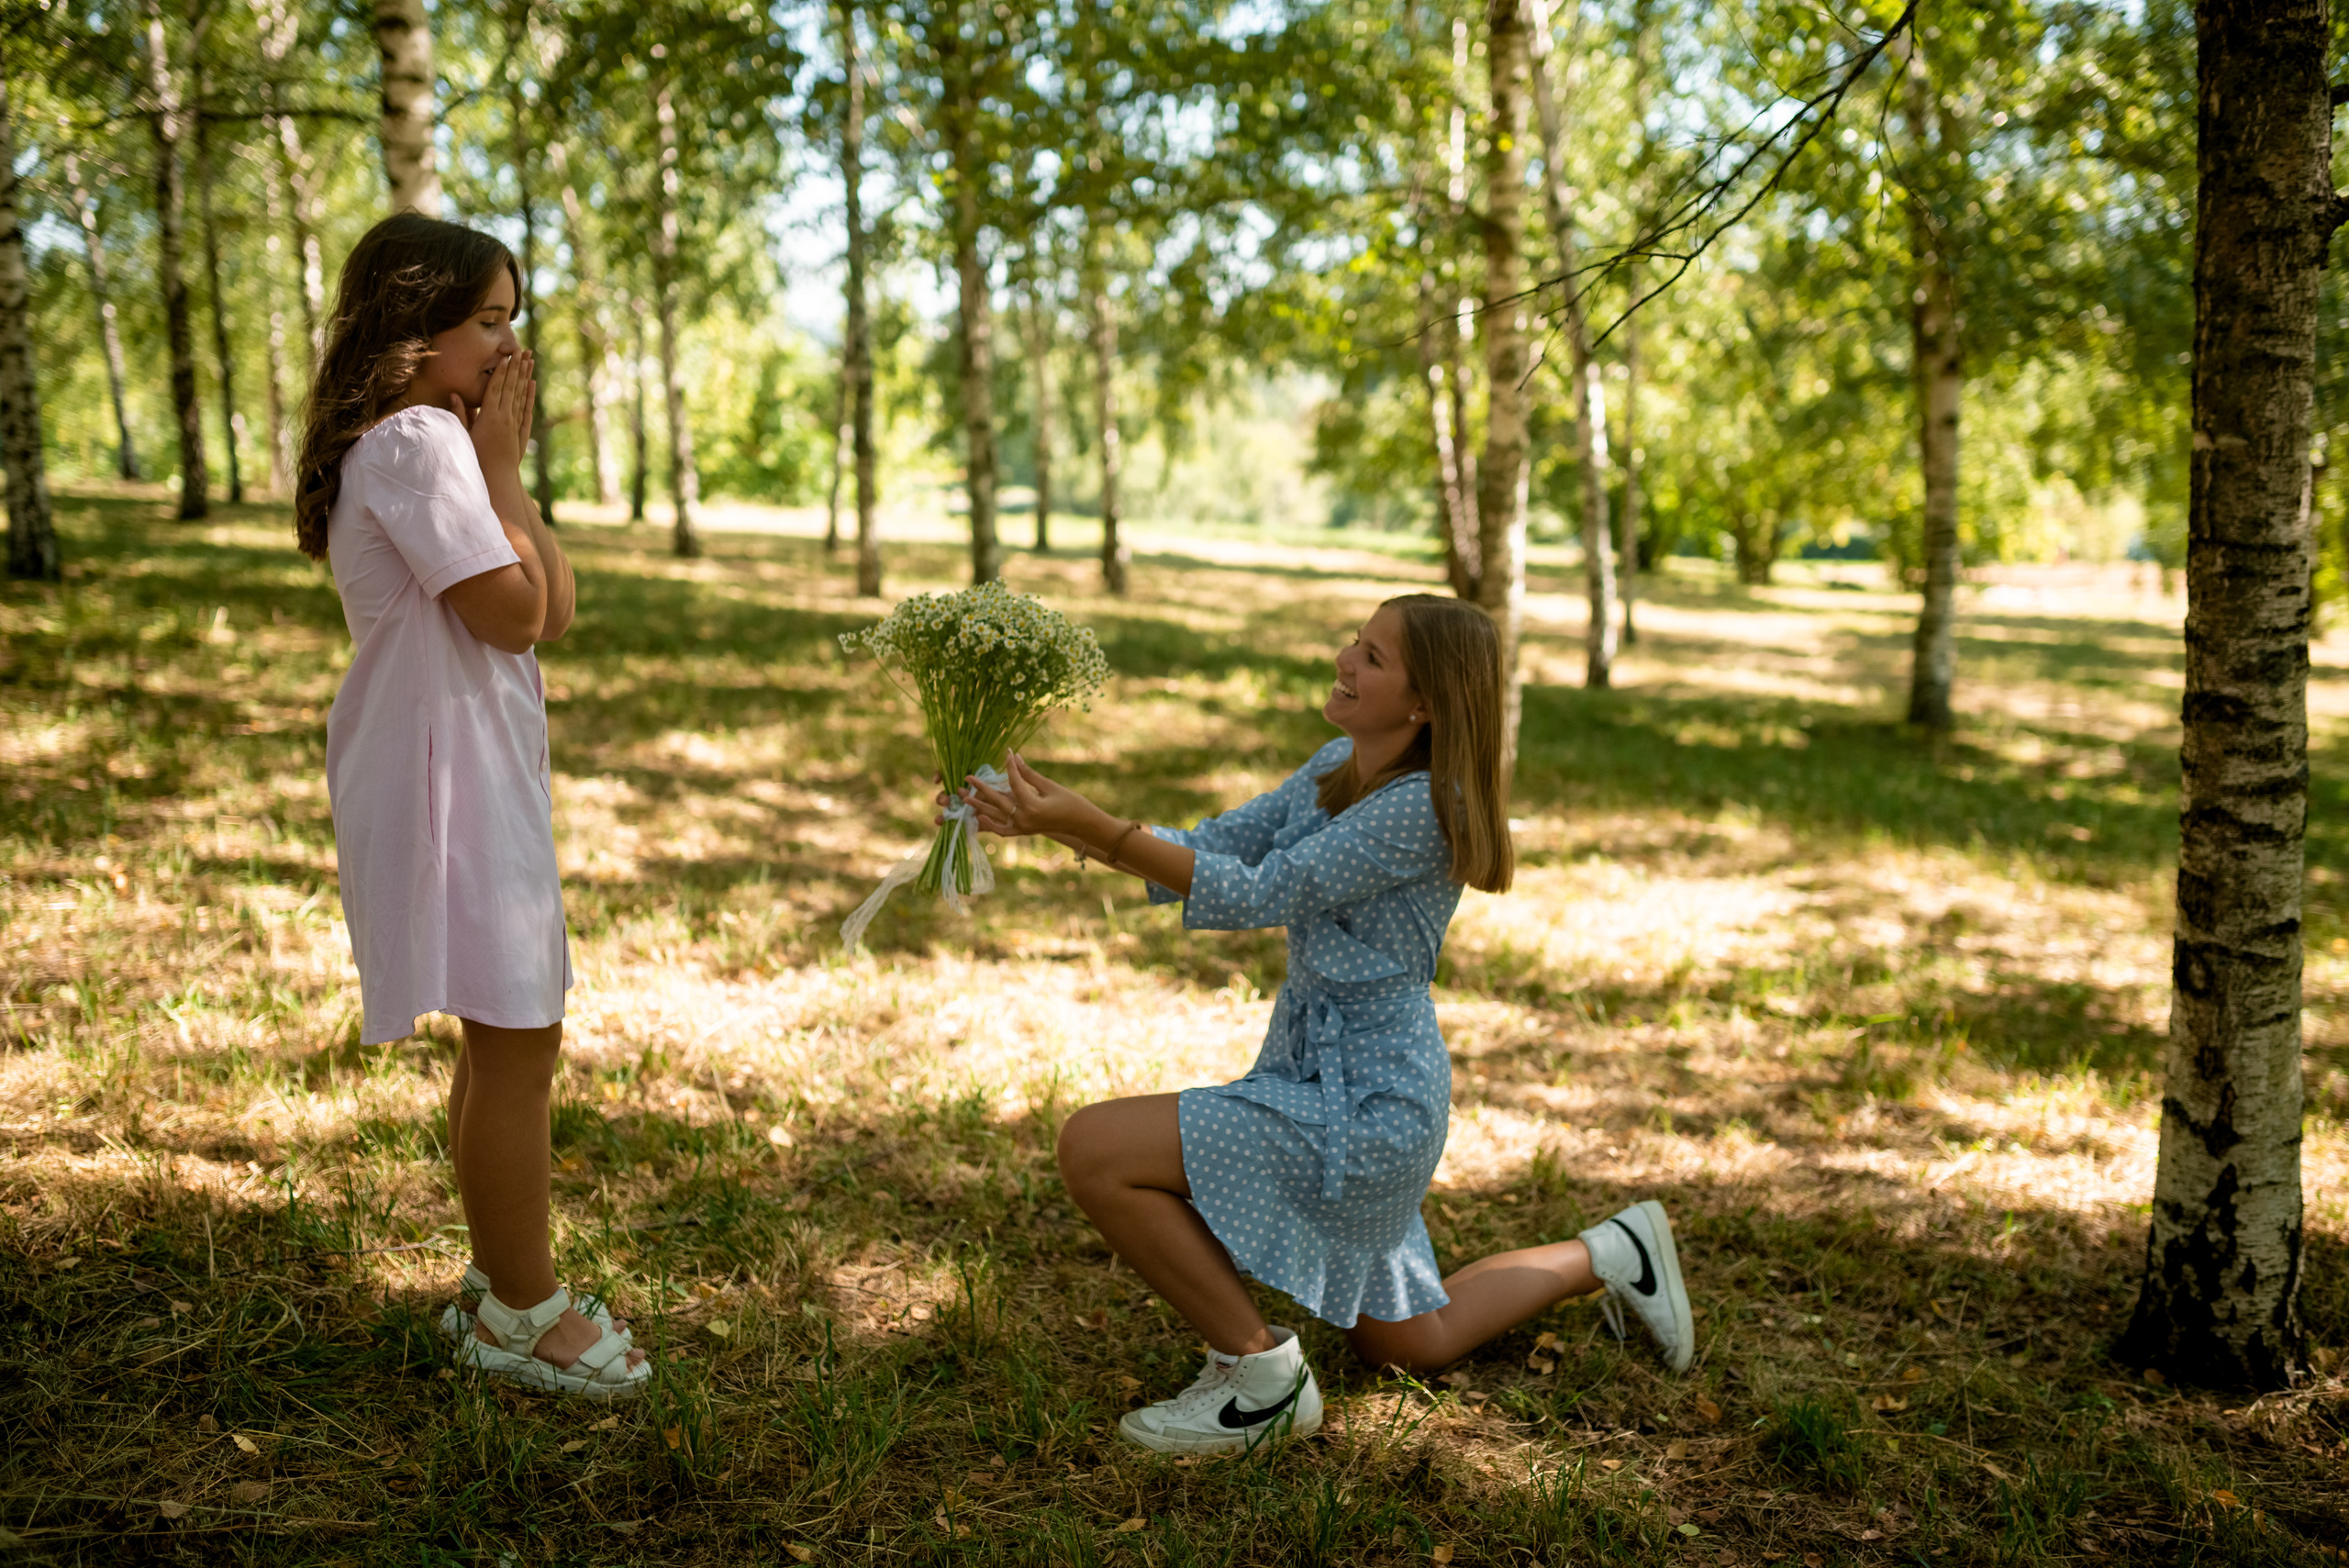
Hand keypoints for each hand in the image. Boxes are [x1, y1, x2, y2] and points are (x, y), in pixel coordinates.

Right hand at [452, 350, 533, 480]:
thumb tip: (454, 394)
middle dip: (516, 367)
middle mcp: (504, 418)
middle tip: (522, 350)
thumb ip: (460, 414)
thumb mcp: (463, 435)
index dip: (501, 371)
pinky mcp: (520, 431)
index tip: (505, 356)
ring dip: (524, 376)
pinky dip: (529, 395)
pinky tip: (532, 383)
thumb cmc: (475, 457)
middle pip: (511, 387)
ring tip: (529, 360)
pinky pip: (526, 409)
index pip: (495, 388)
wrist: (496, 478)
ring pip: (520, 395)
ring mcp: (514, 424)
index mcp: (489, 417)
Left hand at [955, 754, 1099, 840]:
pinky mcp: (1023, 831)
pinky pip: (1003, 830)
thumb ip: (1028, 774)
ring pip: (995, 817)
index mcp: (1032, 806)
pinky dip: (991, 825)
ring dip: (979, 807)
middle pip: (997, 801)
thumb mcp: (1049, 785)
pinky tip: (980, 817)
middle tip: (968, 777)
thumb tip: (1013, 757)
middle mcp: (1023, 819)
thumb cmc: (1070, 802)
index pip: (1014, 783)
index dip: (1009, 766)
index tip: (1005, 753)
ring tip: (964, 798)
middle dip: (982, 788)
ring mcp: (1022, 827)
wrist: (1081, 824)